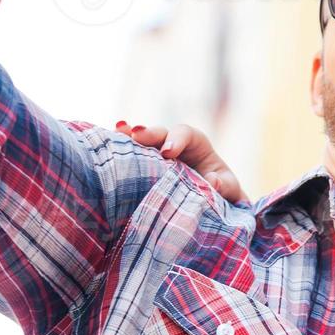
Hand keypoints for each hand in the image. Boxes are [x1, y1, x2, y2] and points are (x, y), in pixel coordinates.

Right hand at [115, 119, 246, 204]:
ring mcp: (157, 156)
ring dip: (129, 136)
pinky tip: (105, 147)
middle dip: (149, 133)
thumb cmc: (220, 192)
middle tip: (136, 135)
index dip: (177, 139)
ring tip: (117, 130)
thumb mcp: (228, 189)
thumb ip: (224, 185)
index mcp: (197, 145)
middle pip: (161, 133)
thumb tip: (212, 182)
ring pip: (143, 142)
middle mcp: (174, 145)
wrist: (210, 204)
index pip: (186, 133)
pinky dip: (120, 150)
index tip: (168, 152)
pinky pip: (132, 156)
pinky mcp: (145, 168)